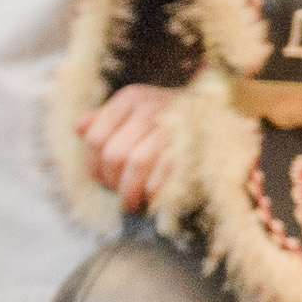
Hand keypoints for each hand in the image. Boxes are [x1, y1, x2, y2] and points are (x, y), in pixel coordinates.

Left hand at [77, 82, 183, 214]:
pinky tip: (154, 199)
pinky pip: (165, 173)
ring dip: (130, 191)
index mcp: (130, 98)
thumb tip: (78, 127)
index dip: (93, 166)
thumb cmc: (171, 115)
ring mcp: (173, 125)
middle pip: (113, 155)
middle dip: (112, 182)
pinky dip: (155, 191)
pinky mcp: (194, 144)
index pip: (94, 138)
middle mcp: (150, 107)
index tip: (102, 180)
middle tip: (120, 195)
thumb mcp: (136, 108)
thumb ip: (105, 119)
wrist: (223, 112)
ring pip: (136, 165)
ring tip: (132, 203)